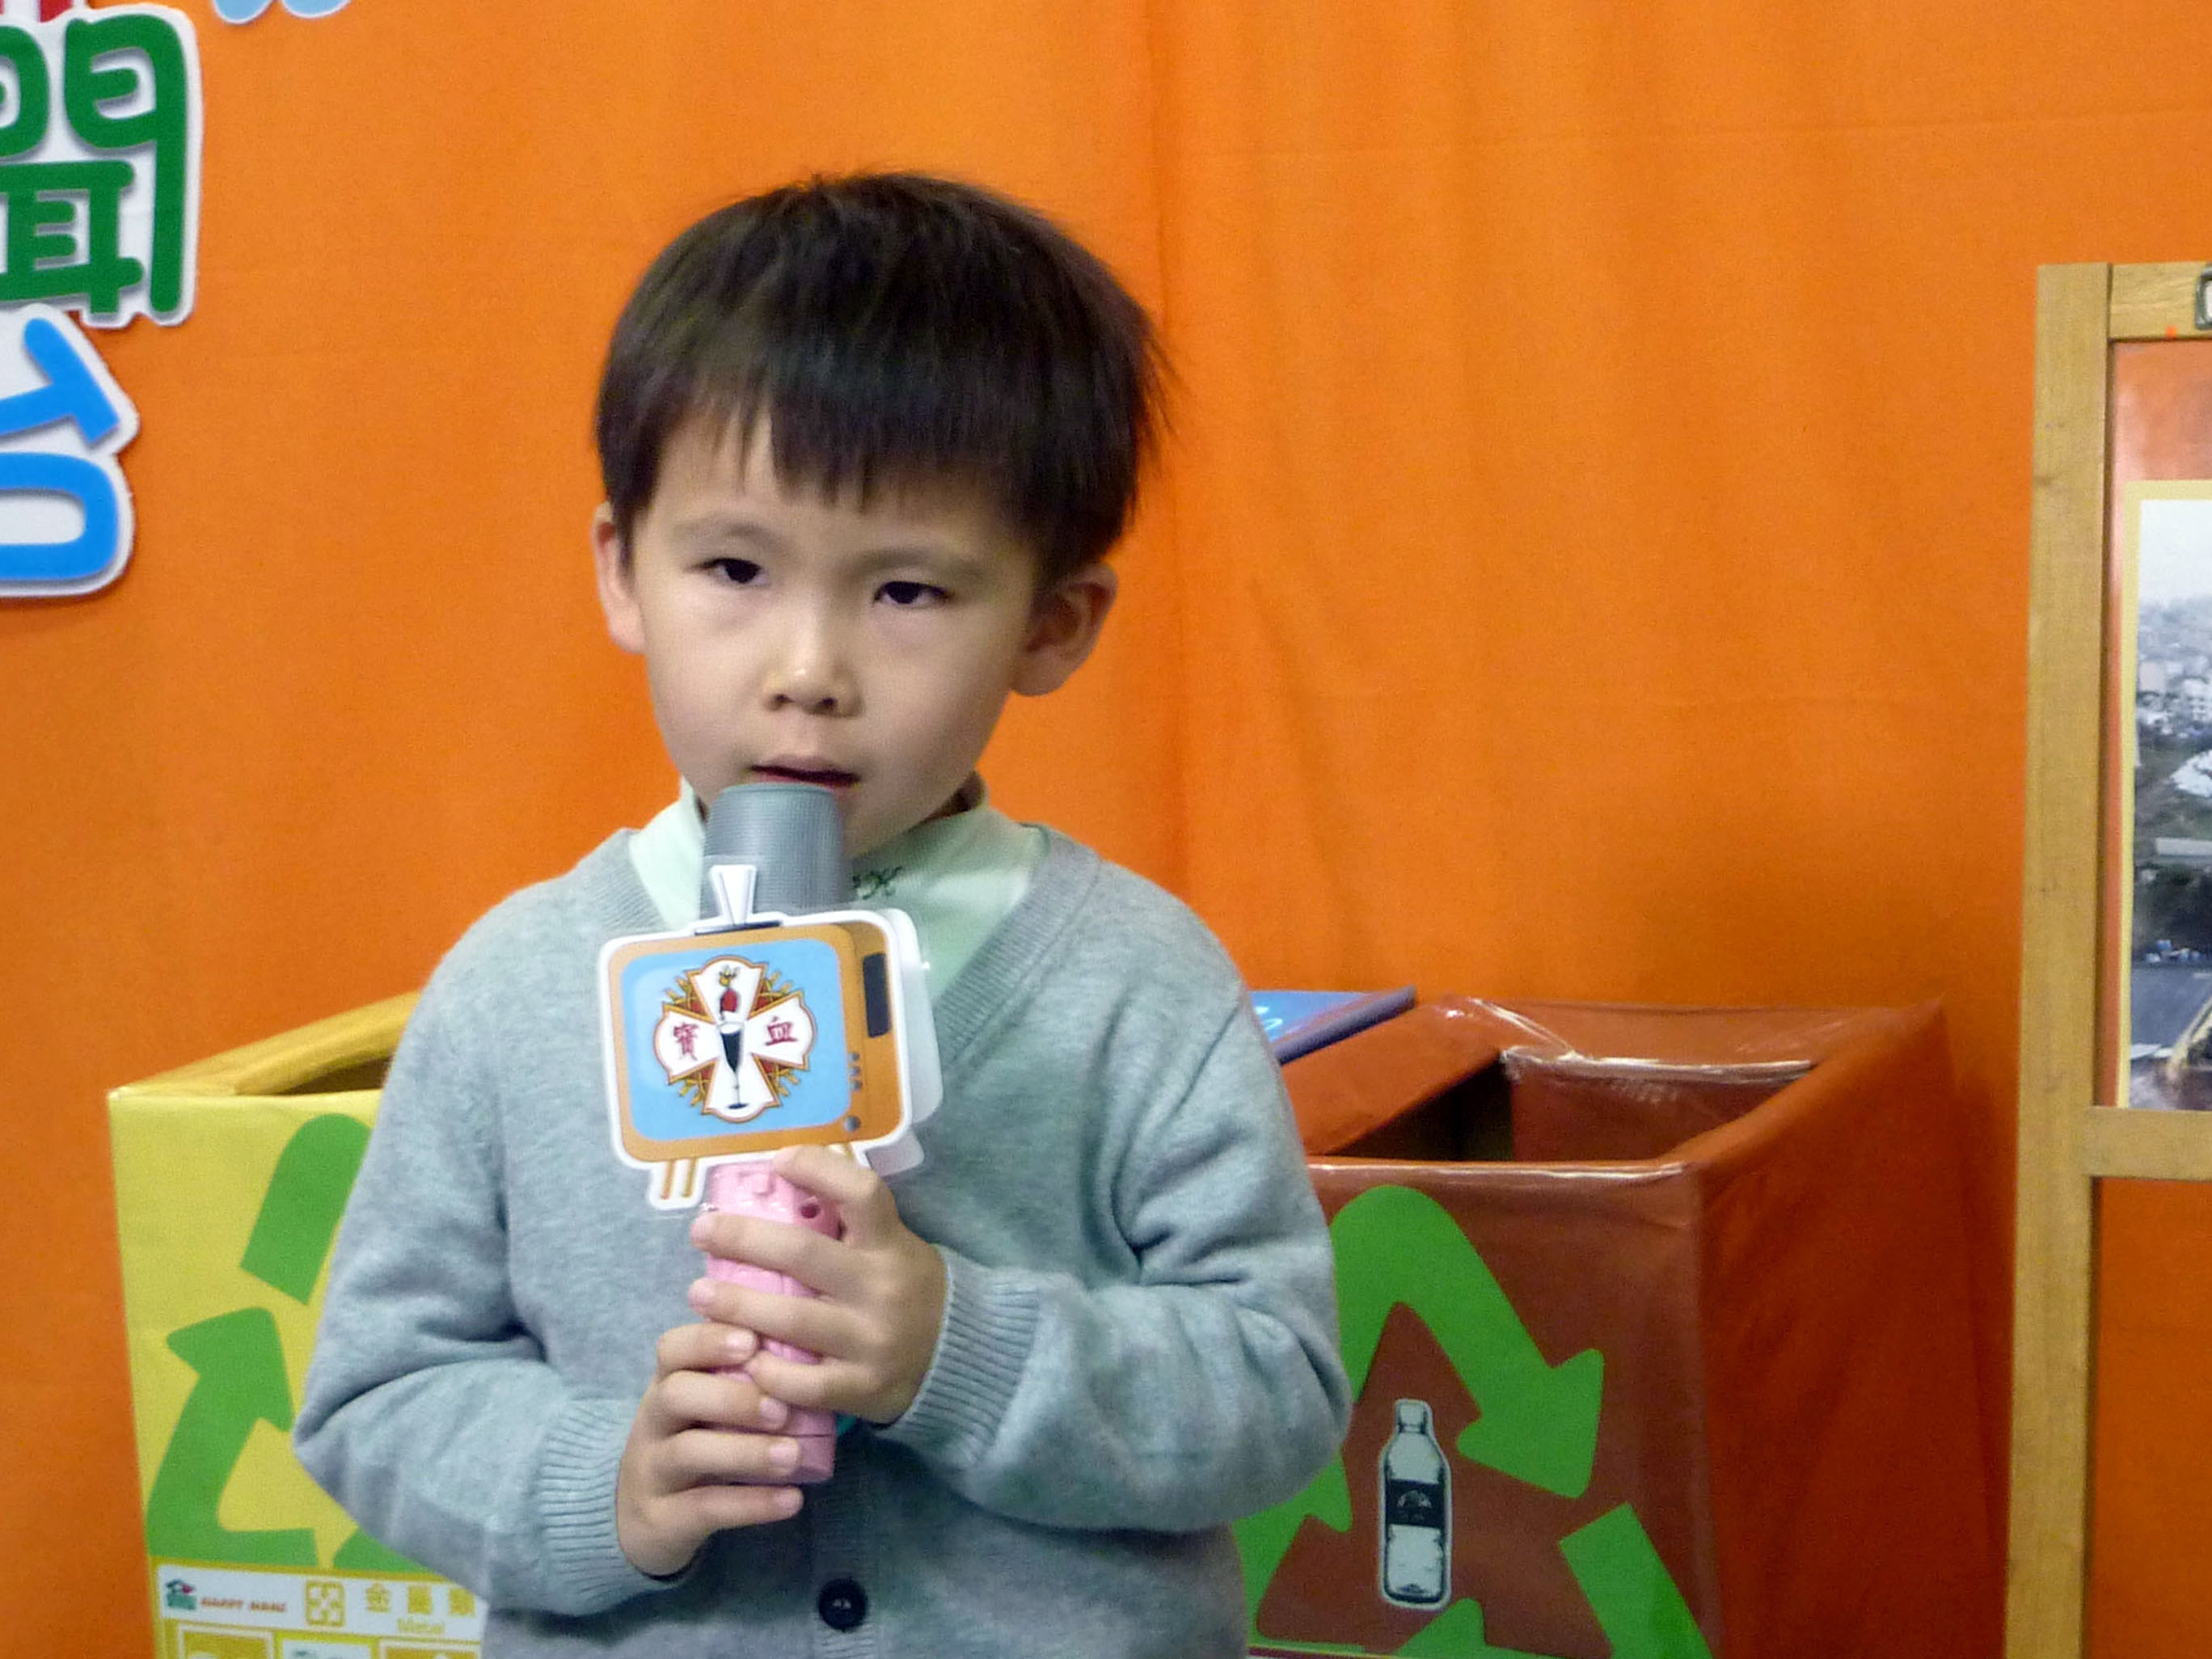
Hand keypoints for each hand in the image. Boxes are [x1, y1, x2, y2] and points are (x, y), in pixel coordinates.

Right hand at [615, 1322, 806, 1578]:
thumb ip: (741, 1377)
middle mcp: (652, 1423)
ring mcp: (651, 1472)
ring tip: (794, 1455)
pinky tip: (792, 1500)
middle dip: (732, 1398)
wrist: (636, 1520)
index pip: (673, 1349)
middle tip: (782, 1409)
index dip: (708, 1341)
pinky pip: (704, 1508)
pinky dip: (751, 1504)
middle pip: (676, 1395)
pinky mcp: (662, 1520)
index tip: (752, 1341)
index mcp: (666, 1384)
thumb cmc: (690, 1444)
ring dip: (746, 1453)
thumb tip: (808, 1342)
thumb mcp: (703, 1407)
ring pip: (689, 1453)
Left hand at [687, 1145, 947, 1425]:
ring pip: (792, 1320)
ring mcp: (872, 1340)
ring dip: (736, 1305)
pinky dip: (766, 1371)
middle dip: (742, 1240)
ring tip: (699, 1295)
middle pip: (802, 1254)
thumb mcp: (893, 1247)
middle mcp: (882, 1287)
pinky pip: (802, 1382)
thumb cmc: (906, 1289)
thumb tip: (779, 1187)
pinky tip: (741, 1358)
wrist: (960, 1357)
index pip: (861, 1193)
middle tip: (702, 1232)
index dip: (819, 1169)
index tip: (778, 1160)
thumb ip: (849, 1228)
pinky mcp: (863, 1387)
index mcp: (890, 1244)